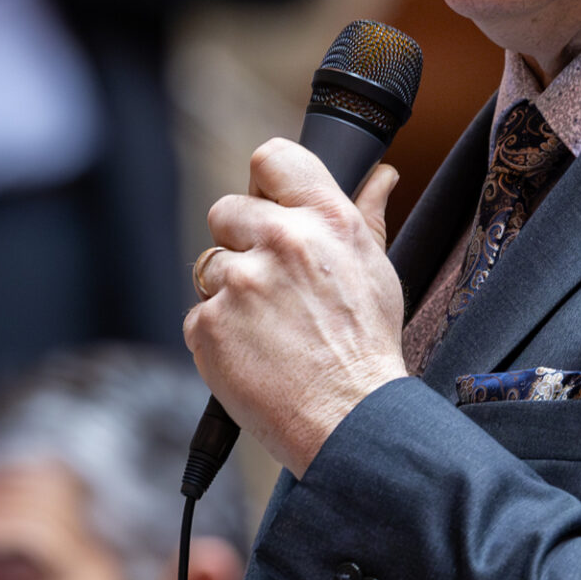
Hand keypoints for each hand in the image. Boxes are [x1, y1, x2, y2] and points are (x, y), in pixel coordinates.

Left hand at [183, 140, 406, 475]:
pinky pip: (199, 313)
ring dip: (230, 292)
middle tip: (274, 288)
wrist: (349, 421)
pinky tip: (253, 352)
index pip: (272, 158)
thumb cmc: (365, 348)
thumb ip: (367, 215)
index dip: (264, 183)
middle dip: (242, 243)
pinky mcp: (208, 323)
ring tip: (270, 329)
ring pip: (210, 265)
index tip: (268, 204)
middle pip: (227, 210)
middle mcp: (282, 241)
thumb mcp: (376, 272)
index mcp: (327, 220)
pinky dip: (218, 333)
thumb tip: (381, 175)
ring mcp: (240, 282)